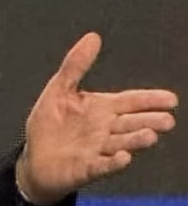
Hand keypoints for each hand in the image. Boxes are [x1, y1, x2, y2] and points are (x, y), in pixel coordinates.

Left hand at [16, 33, 176, 205]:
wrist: (34, 160)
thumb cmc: (50, 126)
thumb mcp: (59, 90)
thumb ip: (76, 65)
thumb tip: (93, 37)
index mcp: (102, 109)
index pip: (130, 102)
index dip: (149, 100)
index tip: (171, 99)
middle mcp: (105, 130)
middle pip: (131, 123)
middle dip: (149, 121)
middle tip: (167, 120)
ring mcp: (97, 150)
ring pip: (121, 143)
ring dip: (136, 140)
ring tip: (151, 136)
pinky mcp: (85, 169)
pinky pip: (101, 166)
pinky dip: (113, 163)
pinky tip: (124, 157)